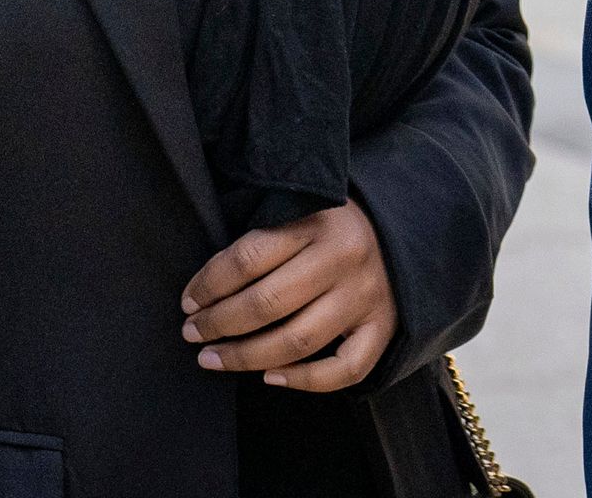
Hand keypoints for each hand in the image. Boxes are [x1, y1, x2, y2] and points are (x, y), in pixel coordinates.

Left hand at [179, 199, 395, 389]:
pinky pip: (342, 369)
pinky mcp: (383, 328)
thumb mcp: (301, 211)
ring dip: (246, 356)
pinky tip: (270, 377)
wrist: (402, 231)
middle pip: (268, 302)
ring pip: (297, 340)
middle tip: (193, 333)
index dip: (208, 284)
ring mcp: (365, 296)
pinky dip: (303, 380)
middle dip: (219, 324)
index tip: (189, 301)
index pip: (249, 257)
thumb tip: (204, 288)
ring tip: (214, 358)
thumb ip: (264, 239)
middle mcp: (344, 258)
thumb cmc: (333, 226)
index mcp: (318, 223)